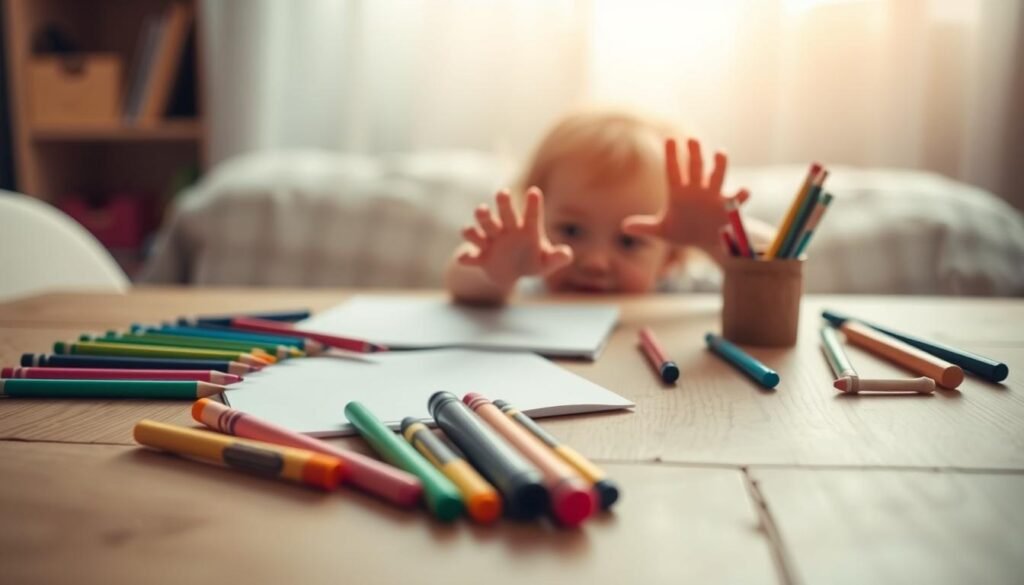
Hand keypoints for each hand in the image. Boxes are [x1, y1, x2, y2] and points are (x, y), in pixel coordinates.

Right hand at [457, 188, 572, 287]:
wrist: (510, 275)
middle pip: (504, 213)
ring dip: (482, 220)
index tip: (534, 191)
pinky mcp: (480, 257)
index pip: (531, 214)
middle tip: (503, 192)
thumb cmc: (532, 262)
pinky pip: (471, 255)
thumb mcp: (546, 264)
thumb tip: (567, 254)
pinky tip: (464, 259)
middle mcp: (507, 229)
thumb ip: (556, 258)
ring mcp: (491, 241)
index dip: (533, 204)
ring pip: (484, 226)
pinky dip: (466, 257)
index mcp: (526, 229)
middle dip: (503, 203)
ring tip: (481, 211)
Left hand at [622, 138, 747, 250]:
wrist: (704, 241)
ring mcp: (713, 197)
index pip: (673, 171)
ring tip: (720, 152)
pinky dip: (741, 195)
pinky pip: (737, 199)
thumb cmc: (682, 231)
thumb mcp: (662, 231)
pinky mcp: (727, 208)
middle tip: (692, 139)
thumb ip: (645, 227)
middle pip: (695, 167)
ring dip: (719, 165)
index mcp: (678, 193)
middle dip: (694, 154)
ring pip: (717, 176)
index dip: (671, 157)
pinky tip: (745, 191)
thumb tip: (624, 226)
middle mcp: (696, 190)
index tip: (670, 140)